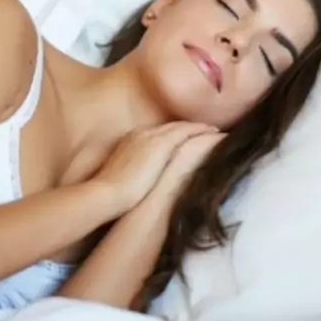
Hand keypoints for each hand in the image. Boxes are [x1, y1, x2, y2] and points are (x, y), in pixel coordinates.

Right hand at [91, 122, 217, 213]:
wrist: (106, 192)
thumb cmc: (111, 194)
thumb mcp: (123, 179)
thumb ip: (134, 175)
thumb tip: (142, 184)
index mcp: (130, 141)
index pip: (158, 135)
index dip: (174, 136)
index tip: (186, 140)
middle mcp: (141, 134)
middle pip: (170, 127)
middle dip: (188, 128)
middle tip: (207, 130)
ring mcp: (151, 137)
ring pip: (181, 126)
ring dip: (198, 128)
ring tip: (214, 130)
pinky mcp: (162, 143)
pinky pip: (187, 131)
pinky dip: (201, 130)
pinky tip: (214, 132)